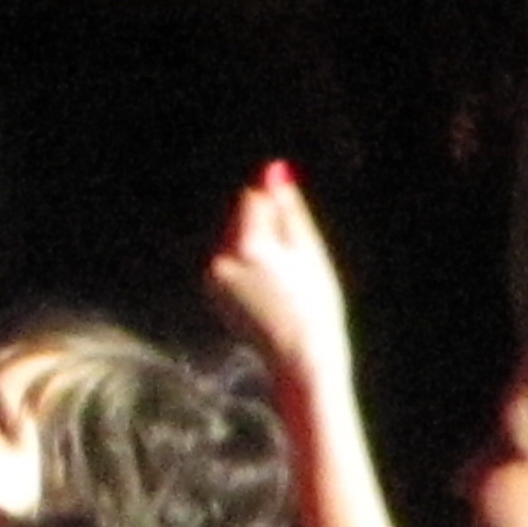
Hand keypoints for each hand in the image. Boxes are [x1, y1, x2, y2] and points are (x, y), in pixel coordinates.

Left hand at [208, 162, 353, 390]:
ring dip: (255, 250)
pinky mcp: (213, 292)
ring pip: (234, 243)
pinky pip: (229, 264)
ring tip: (281, 284)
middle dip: (262, 231)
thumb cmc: (314, 302)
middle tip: (290, 268)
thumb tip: (273, 170)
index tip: (291, 233)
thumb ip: (288, 209)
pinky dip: (246, 268)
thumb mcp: (309, 251)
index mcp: (249, 245)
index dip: (273, 209)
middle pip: (238, 221)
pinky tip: (267, 293)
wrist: (300, 356)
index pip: (251, 200)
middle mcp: (223, 259)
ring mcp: (214, 278)